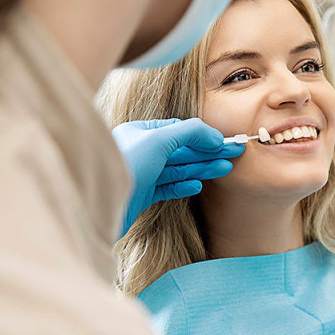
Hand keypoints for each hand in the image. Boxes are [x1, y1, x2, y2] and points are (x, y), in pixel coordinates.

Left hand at [111, 118, 243, 237]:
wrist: (99, 205)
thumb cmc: (125, 166)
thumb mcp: (159, 139)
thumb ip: (188, 132)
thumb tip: (212, 134)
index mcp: (139, 132)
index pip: (177, 129)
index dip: (202, 135)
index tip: (224, 141)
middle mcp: (140, 152)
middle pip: (181, 150)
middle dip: (208, 152)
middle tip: (235, 153)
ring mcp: (141, 175)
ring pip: (177, 169)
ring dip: (202, 168)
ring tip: (225, 168)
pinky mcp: (141, 197)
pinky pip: (167, 188)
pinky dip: (184, 186)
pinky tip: (198, 185)